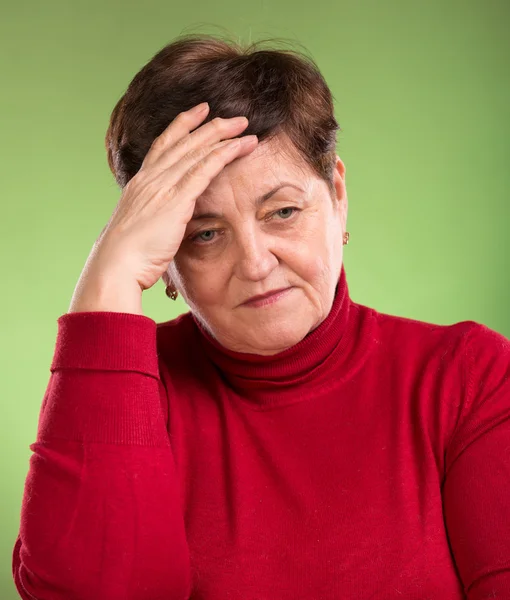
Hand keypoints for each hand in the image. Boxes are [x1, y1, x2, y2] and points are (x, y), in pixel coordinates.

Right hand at [93, 103, 257, 291]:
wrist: (116, 266)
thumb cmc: (126, 257)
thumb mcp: (138, 229)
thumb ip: (152, 218)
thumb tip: (160, 223)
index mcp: (140, 184)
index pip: (163, 145)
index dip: (182, 126)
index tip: (199, 112)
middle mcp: (150, 178)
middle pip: (184, 141)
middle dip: (210, 125)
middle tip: (233, 117)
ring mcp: (162, 186)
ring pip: (197, 150)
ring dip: (222, 135)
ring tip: (244, 126)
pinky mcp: (175, 200)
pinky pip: (204, 169)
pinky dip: (224, 154)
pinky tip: (240, 146)